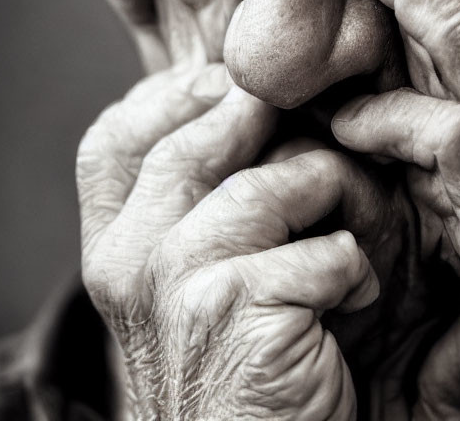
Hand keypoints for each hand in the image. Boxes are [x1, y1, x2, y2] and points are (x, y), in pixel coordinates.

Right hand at [77, 65, 408, 420]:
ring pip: (266, 188)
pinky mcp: (236, 316)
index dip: (173, 99)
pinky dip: (351, 270)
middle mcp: (126, 263)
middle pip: (193, 144)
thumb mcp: (184, 278)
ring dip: (324, 202)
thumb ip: (186, 201)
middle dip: (262, 128)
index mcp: (108, 248)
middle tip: (310, 145)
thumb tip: (232, 100)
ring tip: (346, 235)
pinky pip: (322, 252)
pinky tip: (350, 300)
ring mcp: (175, 287)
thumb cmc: (229, 366)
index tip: (229, 93)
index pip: (111, 140)